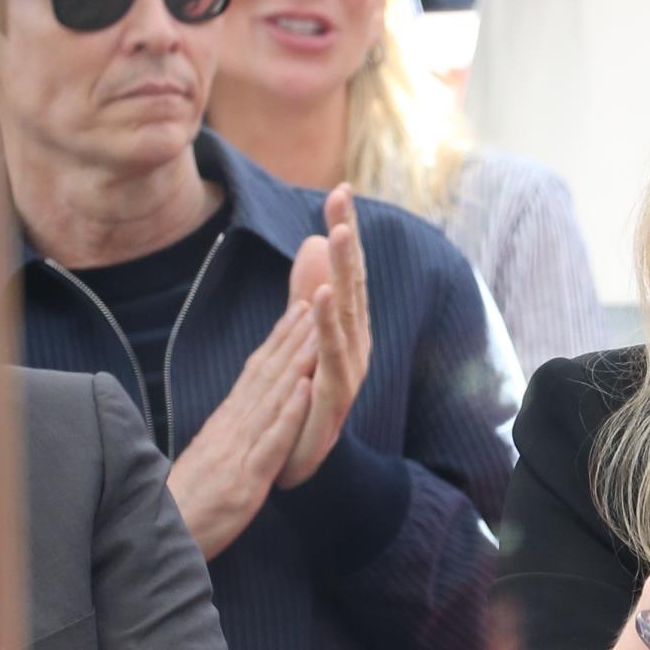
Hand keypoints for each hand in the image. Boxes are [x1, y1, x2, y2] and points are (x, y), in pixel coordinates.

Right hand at [167, 301, 318, 559]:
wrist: (161, 538)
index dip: (278, 340)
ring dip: (296, 363)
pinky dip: (289, 414)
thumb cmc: (186, 504)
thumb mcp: (211, 461)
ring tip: (317, 330)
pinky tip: (306, 389)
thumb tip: (238, 417)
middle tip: (315, 300)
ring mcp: (238, 451)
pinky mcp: (245, 479)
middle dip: (293, 337)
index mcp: (226, 425)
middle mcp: (231, 429)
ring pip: (273, 399)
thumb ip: (227, 437)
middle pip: (267, 375)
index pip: (256, 374)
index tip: (298, 310)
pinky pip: (272, 442)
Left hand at [277, 185, 371, 486]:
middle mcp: (355, 346)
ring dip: (345, 274)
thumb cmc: (302, 401)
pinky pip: (332, 356)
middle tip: (342, 197)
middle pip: (352, 284)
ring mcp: (348, 372)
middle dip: (349, 241)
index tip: (339, 188)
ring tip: (339, 235)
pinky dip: (328, 324)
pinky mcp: (334, 398)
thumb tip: (316, 240)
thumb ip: (306, 291)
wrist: (295, 461)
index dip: (345, 230)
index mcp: (346, 329)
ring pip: (348, 314)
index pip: (346, 271)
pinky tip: (321, 296)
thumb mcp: (301, 336)